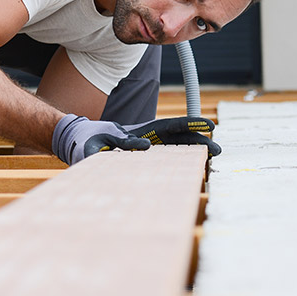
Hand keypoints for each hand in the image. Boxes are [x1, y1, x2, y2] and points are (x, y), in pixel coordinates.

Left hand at [51, 114, 219, 164]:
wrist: (78, 143)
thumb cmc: (86, 141)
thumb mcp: (98, 143)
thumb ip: (119, 143)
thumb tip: (145, 147)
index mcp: (139, 131)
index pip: (168, 126)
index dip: (189, 125)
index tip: (208, 126)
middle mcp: (147, 138)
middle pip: (178, 137)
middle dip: (198, 142)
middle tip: (218, 150)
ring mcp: (147, 149)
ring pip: (175, 149)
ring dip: (193, 154)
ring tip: (212, 160)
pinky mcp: (144, 161)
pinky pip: (165, 161)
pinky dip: (180, 164)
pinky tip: (194, 170)